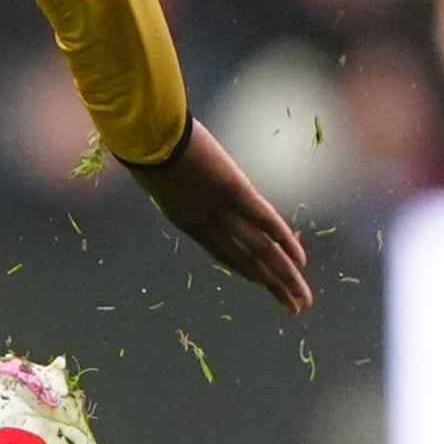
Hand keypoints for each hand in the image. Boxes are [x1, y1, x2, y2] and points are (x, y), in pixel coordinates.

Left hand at [127, 121, 313, 313]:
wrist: (141, 134)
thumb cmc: (144, 142)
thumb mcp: (156, 168)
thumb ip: (171, 179)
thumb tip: (179, 176)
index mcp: (185, 218)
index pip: (223, 251)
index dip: (247, 269)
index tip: (266, 282)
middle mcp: (205, 221)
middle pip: (245, 258)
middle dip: (271, 283)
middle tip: (294, 308)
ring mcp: (220, 206)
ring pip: (258, 248)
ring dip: (283, 275)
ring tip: (302, 299)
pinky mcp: (233, 188)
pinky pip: (262, 217)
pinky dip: (283, 238)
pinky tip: (300, 260)